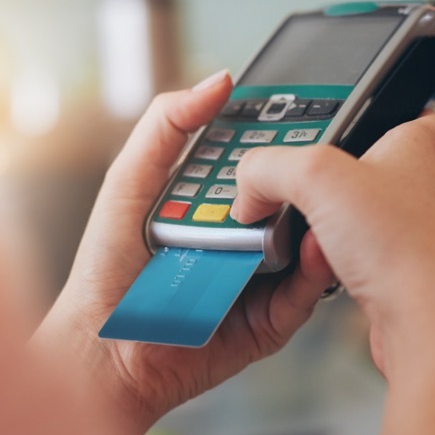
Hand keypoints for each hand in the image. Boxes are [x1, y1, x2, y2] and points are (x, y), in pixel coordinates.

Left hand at [33, 70, 335, 434]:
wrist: (102, 353)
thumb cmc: (106, 271)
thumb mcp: (130, 181)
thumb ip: (167, 126)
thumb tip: (219, 81)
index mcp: (214, 203)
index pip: (262, 162)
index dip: (285, 137)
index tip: (312, 111)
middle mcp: (243, 239)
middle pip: (293, 201)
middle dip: (314, 180)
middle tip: (332, 157)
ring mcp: (261, 281)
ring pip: (308, 246)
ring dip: (323, 225)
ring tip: (332, 201)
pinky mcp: (271, 324)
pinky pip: (304, 296)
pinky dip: (316, 274)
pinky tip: (315, 250)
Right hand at [230, 113, 434, 376]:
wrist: (427, 323)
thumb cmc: (404, 245)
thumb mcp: (316, 177)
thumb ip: (268, 168)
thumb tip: (248, 190)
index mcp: (420, 146)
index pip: (417, 112)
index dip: (389, 110)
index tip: (358, 114)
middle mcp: (424, 187)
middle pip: (375, 165)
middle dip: (335, 174)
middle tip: (300, 177)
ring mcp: (415, 232)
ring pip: (362, 215)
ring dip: (329, 221)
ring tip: (303, 227)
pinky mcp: (401, 272)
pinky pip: (358, 255)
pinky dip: (333, 259)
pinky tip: (320, 264)